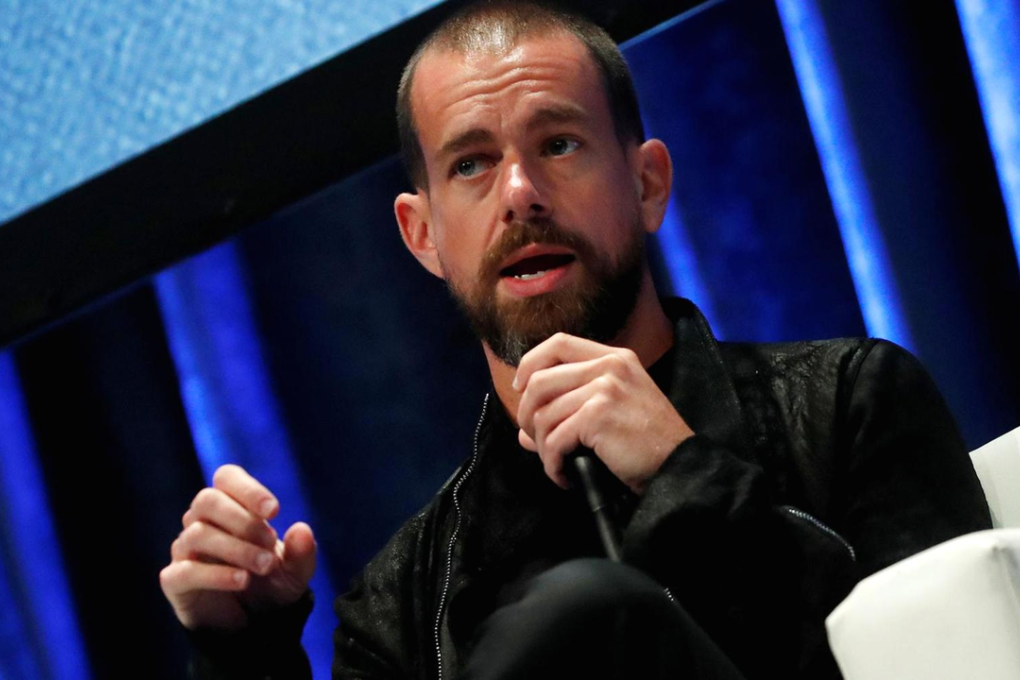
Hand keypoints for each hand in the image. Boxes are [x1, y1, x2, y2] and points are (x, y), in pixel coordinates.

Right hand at [160, 464, 316, 630]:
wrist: (253, 623)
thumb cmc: (270, 583)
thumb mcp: (295, 571)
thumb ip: (302, 552)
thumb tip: (302, 530)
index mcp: (230, 506)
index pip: (226, 477)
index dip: (248, 489)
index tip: (274, 511)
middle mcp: (201, 522)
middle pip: (207, 500)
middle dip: (243, 520)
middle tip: (271, 544)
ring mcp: (185, 550)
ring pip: (198, 533)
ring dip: (236, 548)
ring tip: (265, 566)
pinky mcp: (175, 581)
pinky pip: (185, 570)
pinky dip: (216, 575)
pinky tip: (242, 581)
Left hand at [515, 333, 693, 493]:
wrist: (679, 466)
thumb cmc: (648, 443)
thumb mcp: (612, 412)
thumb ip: (568, 412)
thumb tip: (524, 433)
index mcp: (613, 358)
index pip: (557, 343)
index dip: (529, 364)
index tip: (520, 389)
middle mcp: (609, 366)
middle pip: (540, 380)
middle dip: (527, 415)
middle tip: (536, 440)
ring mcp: (604, 388)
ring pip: (544, 415)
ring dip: (542, 447)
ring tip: (556, 464)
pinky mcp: (598, 415)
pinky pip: (555, 440)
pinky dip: (553, 464)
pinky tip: (565, 476)